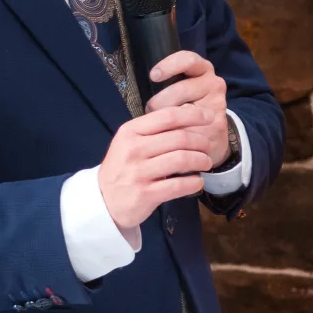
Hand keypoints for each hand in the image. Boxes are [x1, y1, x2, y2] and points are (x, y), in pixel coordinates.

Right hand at [98, 106, 214, 230]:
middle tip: (208, 147)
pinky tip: (197, 182)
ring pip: (181, 160)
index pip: (168, 116)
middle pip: (179, 138)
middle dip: (201, 141)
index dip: (193, 115)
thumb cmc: (122, 167)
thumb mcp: (130, 142)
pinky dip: (194, 183)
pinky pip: (179, 185)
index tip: (209, 116)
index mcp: (130, 131)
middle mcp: (133, 149)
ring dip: (201, 160)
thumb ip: (154, 129)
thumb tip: (188, 112)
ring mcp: (139, 172)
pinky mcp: (146, 194)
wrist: (103, 200)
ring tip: (206, 163)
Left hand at [146, 51, 229, 167]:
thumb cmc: (185, 106)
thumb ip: (167, 84)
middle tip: (150, 110)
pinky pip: (192, 128)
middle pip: (182, 88)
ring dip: (168, 118)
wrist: (210, 135)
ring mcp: (218, 104)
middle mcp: (214, 83)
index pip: (188, 59)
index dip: (169, 65)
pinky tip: (172, 134)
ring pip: (186, 110)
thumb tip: (141, 85)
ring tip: (159, 123)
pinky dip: (179, 132)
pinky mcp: (219, 124)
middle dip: (161, 101)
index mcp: (202, 69)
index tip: (153, 76)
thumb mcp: (178, 89)